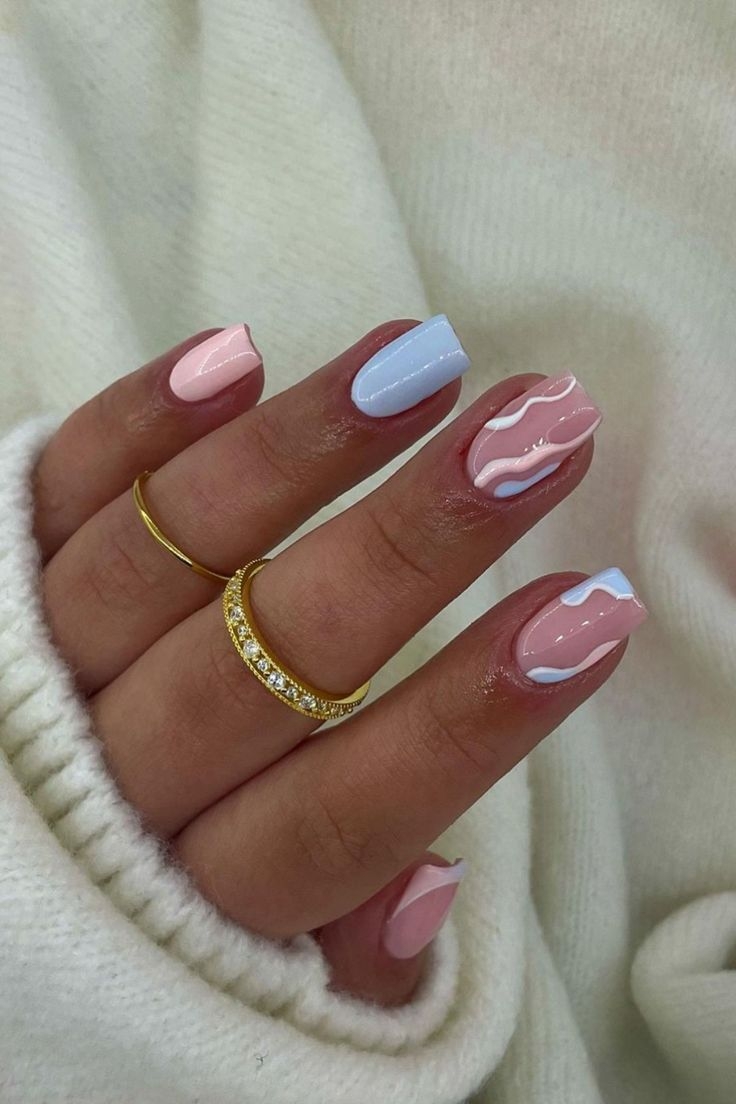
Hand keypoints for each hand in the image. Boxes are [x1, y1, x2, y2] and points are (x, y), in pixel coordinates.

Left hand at [34, 319, 644, 1006]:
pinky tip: (235, 359)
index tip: (585, 617)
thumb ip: (341, 956)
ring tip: (416, 364)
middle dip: (407, 549)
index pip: (334, 823)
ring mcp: (35, 667)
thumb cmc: (164, 896)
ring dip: (294, 456)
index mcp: (186, 896)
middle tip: (529, 440)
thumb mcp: (256, 966)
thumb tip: (427, 891)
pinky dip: (138, 428)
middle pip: (259, 664)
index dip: (462, 724)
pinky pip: (57, 493)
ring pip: (160, 558)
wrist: (6, 842)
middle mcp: (100, 781)